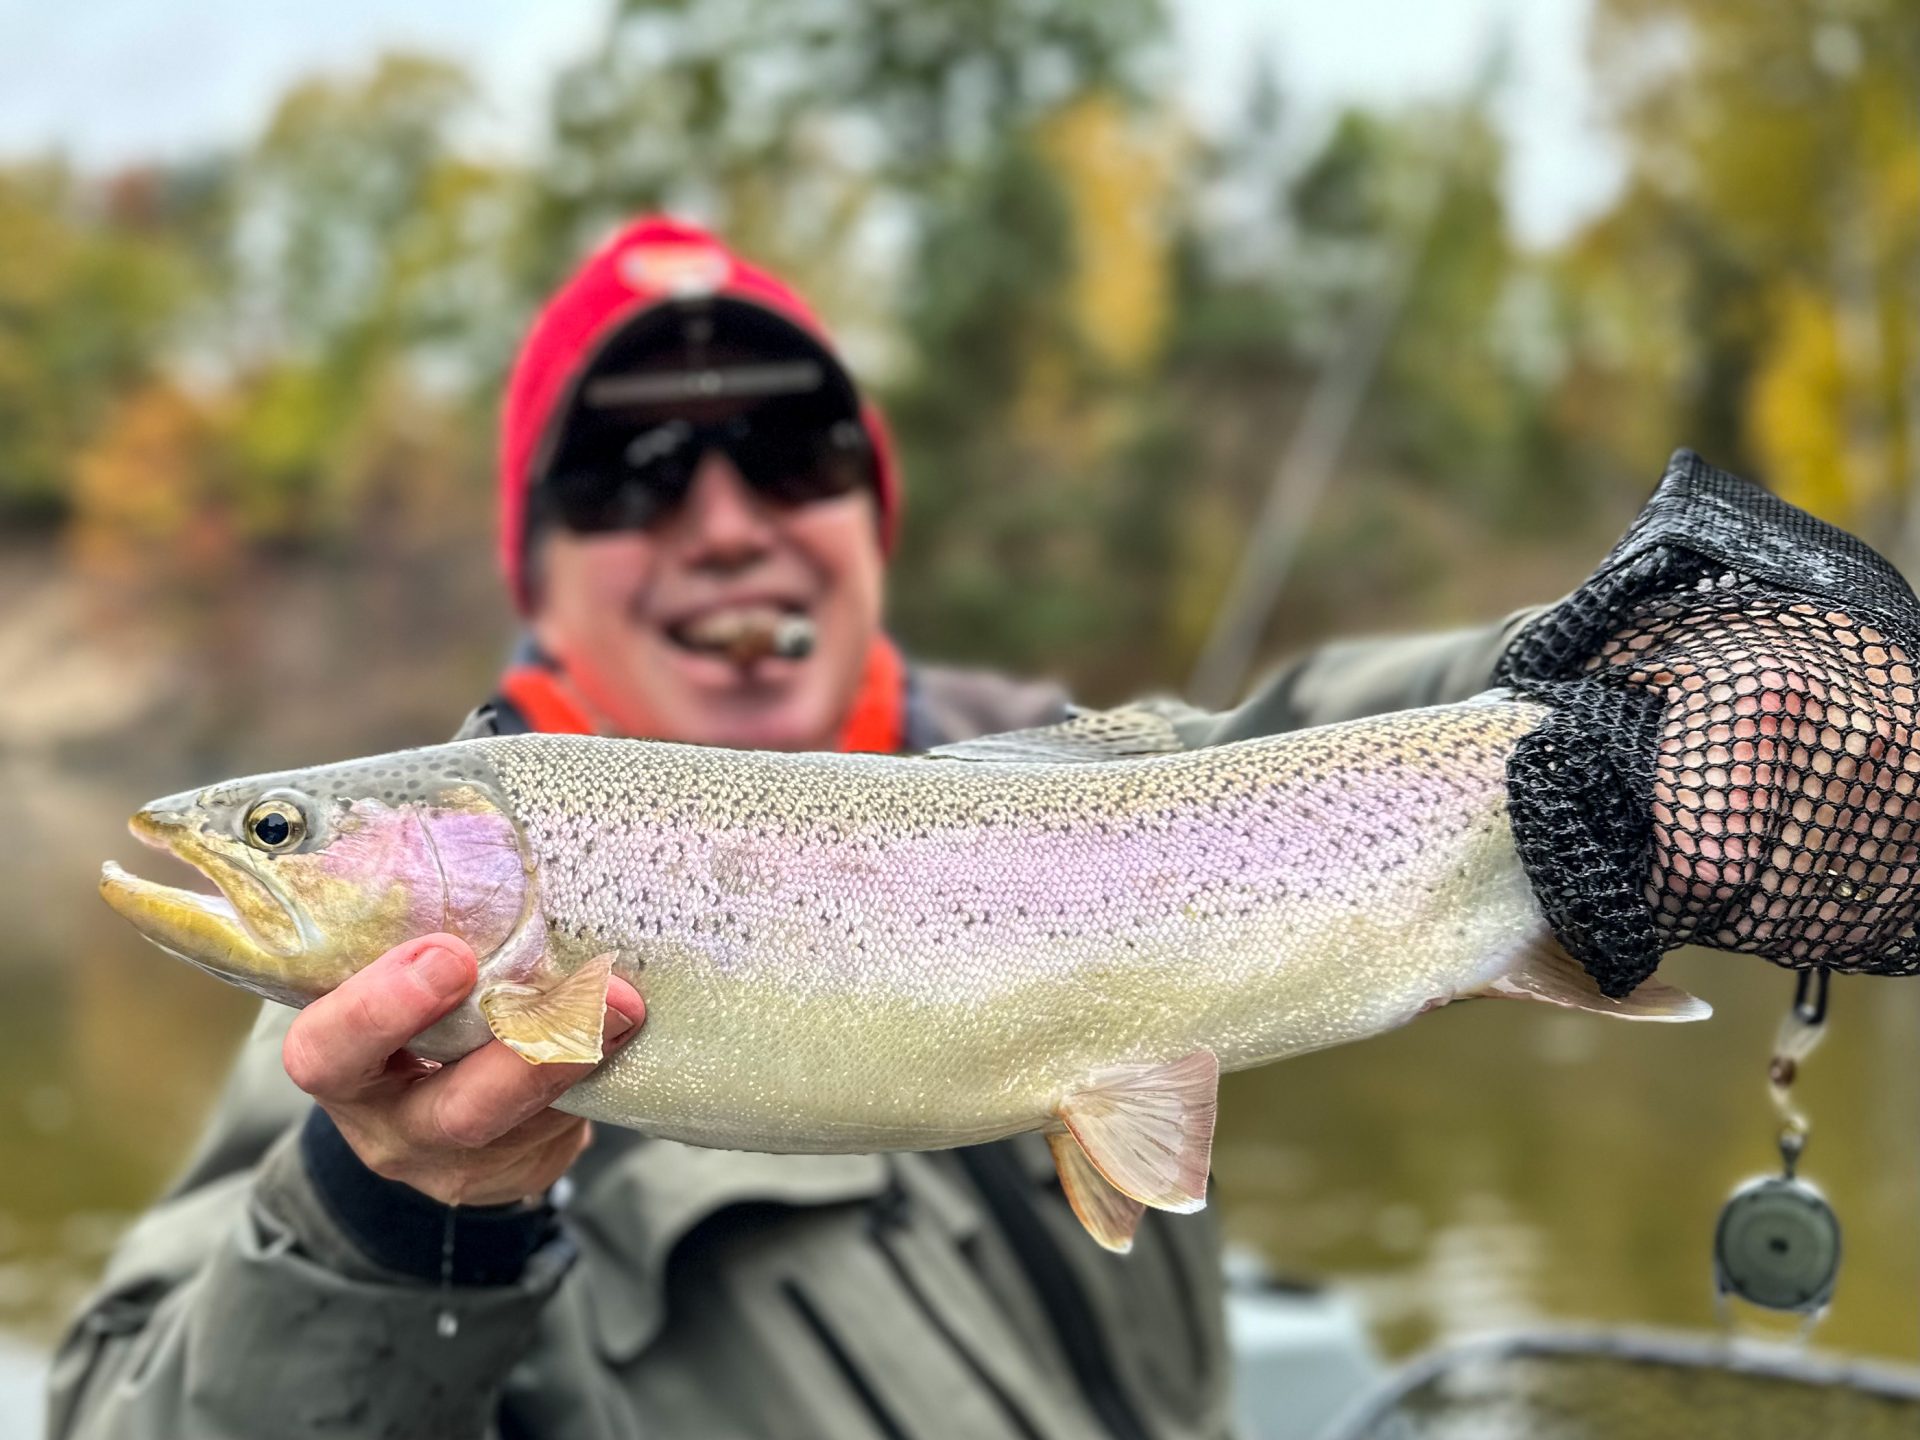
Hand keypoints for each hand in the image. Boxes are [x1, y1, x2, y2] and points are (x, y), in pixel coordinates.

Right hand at [281, 933, 645, 1205]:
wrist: (420, 1109)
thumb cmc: (406, 1014)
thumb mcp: (390, 981)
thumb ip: (424, 941)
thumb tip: (503, 855)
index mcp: (338, 1065)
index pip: (329, 1050)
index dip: (382, 1009)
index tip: (449, 956)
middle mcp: (388, 1127)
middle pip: (456, 1110)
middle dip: (526, 1053)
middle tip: (588, 996)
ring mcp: (454, 1163)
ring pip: (526, 1125)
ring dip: (582, 1059)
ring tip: (624, 1006)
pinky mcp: (514, 1175)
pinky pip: (561, 1133)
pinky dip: (597, 1077)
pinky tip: (621, 1034)